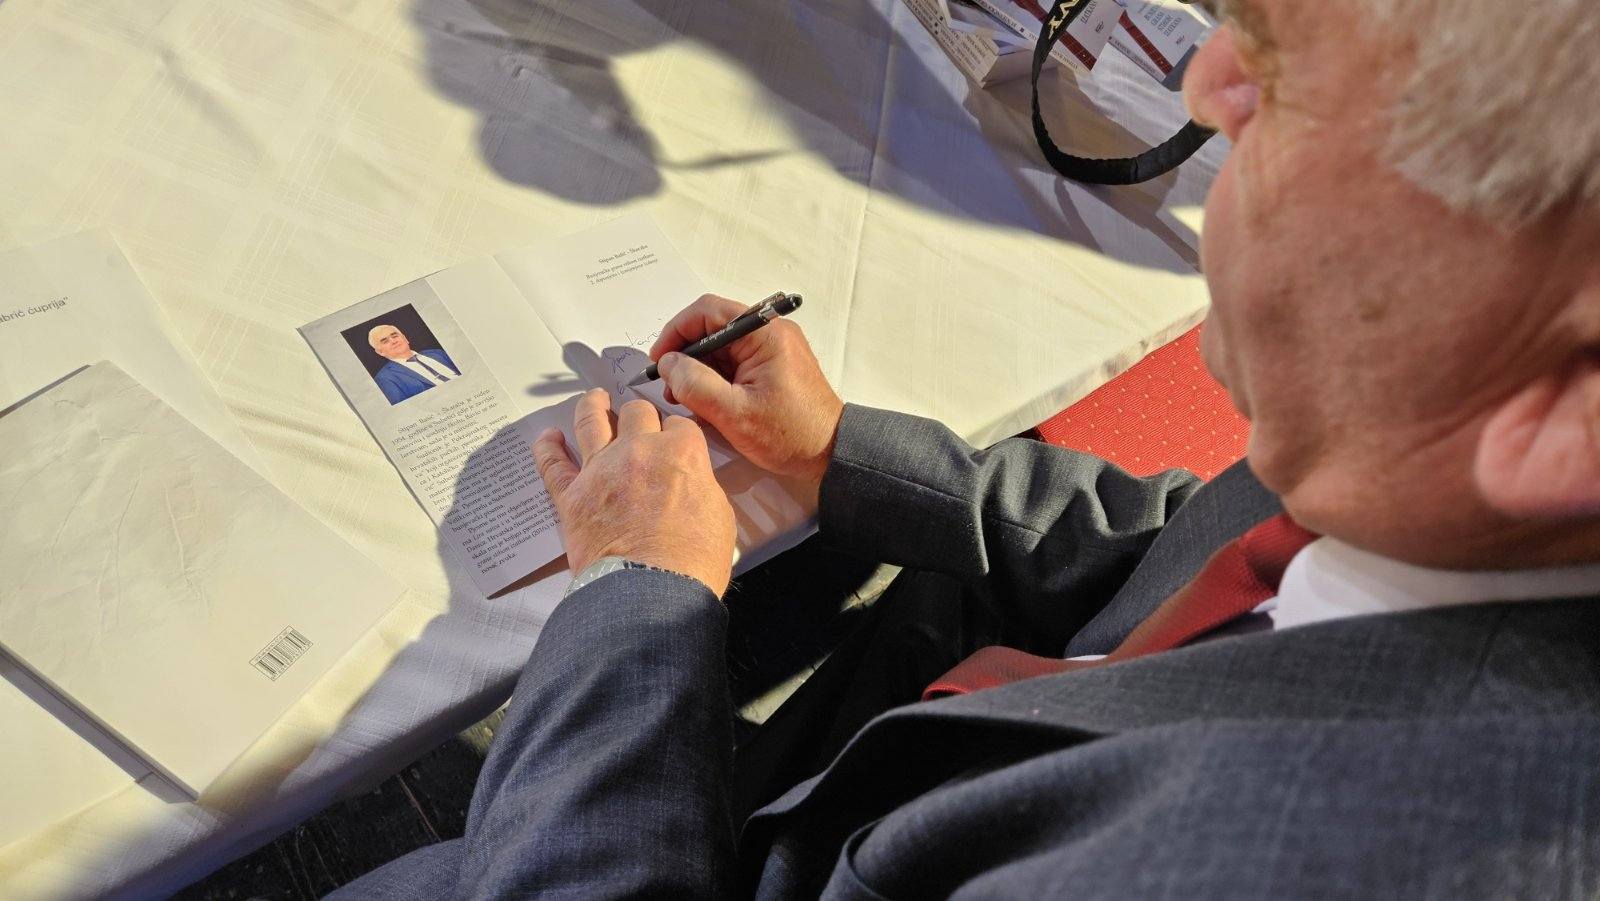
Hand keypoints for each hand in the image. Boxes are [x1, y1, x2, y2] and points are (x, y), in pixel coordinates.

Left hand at [532, 388, 735, 595]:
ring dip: (591, 406)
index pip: (679, 424)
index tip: (674, 437)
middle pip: (637, 413)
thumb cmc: (693, 559)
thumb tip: (690, 487)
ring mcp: (601, 469)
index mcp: (681, 451)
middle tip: (638, 419)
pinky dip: (547, 447)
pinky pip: (552, 463)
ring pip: (591, 420)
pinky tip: (548, 437)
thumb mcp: (719, 515)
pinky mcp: (571, 495)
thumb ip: (701, 488)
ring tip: (593, 400)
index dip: (676, 431)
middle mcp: (639, 449)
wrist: (652, 588)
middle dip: (639, 414)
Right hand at [649, 294, 844, 500]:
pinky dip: (713, 378)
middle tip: (670, 388)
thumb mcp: (734, 413)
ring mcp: (771, 349)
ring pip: (719, 348)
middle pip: (712, 328)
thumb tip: (668, 363)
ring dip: (697, 370)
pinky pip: (733, 363)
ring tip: (684, 400)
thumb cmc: (789, 434)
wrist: (831, 453)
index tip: (660, 360)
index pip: (708, 311)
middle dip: (685, 355)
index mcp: (764, 333)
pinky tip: (704, 403)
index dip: (676, 332)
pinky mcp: (771, 367)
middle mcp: (769, 332)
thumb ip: (695, 384)